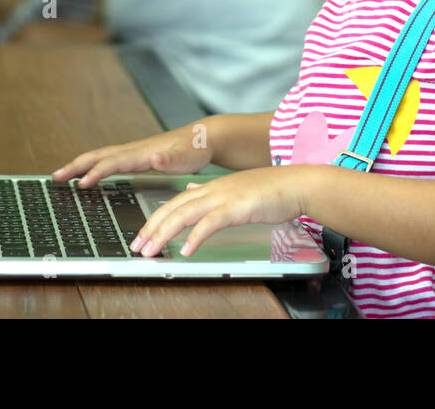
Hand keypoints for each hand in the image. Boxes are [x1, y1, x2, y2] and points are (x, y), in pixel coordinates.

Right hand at [52, 124, 213, 188]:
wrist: (202, 137)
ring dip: (80, 165)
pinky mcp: (136, 157)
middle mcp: (133, 150)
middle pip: (98, 156)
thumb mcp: (187, 157)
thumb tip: (156, 157)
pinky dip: (92, 166)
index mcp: (142, 152)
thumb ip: (171, 158)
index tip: (80, 184)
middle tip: (55, 177)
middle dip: (76, 166)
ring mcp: (133, 152)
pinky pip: (108, 161)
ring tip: (62, 176)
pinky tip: (88, 175)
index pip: (112, 163)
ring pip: (100, 157)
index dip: (95, 173)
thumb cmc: (194, 149)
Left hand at [130, 167, 309, 257]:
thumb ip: (212, 192)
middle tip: (137, 246)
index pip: (175, 203)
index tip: (143, 234)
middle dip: (152, 228)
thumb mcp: (236, 189)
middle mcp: (213, 190)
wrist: (297, 183)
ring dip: (164, 234)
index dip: (156, 218)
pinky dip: (195, 237)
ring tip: (151, 250)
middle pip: (173, 208)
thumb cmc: (272, 190)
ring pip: (185, 214)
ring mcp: (224, 197)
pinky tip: (186, 250)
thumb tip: (191, 191)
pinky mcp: (237, 207)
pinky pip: (210, 223)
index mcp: (211, 187)